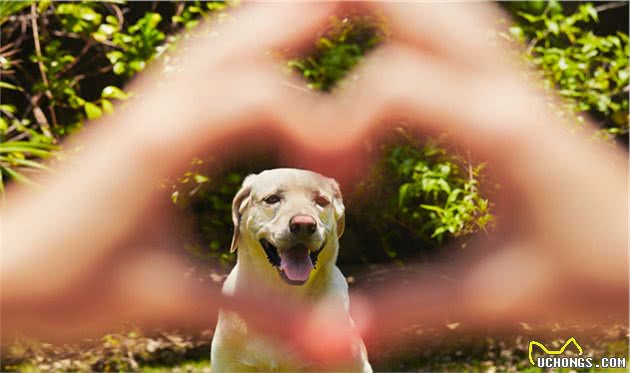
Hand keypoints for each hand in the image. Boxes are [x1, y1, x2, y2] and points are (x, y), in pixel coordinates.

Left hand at [1, 2, 339, 340]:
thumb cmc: (70, 286)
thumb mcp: (169, 301)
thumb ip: (260, 314)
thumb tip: (333, 345)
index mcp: (161, 143)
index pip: (261, 99)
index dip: (324, 125)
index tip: (356, 180)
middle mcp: (156, 107)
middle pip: (243, 38)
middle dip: (309, 19)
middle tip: (376, 14)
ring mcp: (148, 102)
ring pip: (222, 39)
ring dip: (278, 22)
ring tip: (332, 16)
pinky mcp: (143, 112)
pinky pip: (204, 61)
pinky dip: (247, 44)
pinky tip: (270, 49)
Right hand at [299, 1, 627, 349]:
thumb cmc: (595, 277)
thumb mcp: (495, 297)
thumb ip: (406, 310)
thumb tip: (333, 329)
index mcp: (499, 131)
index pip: (393, 84)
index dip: (338, 121)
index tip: (336, 177)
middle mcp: (508, 88)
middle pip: (416, 6)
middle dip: (340, 11)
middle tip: (288, 47)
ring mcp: (517, 80)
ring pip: (443, 7)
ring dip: (381, 12)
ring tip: (325, 32)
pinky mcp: (521, 88)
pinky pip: (462, 29)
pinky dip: (416, 25)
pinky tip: (392, 44)